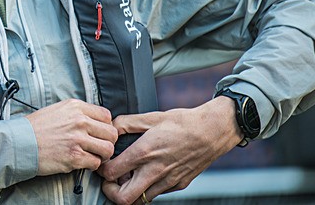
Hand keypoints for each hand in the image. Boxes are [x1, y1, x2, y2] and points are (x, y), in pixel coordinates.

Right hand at [25, 99, 117, 175]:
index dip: (106, 126)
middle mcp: (79, 121)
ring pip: (107, 149)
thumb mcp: (58, 109)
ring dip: (101, 155)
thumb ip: (78, 113)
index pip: (107, 116)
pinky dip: (90, 165)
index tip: (100, 133)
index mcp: (76, 107)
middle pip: (111, 133)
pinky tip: (81, 162)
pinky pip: (95, 163)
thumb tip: (95, 122)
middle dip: (107, 142)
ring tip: (92, 155)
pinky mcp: (74, 157)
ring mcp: (78, 139)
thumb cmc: (36, 127)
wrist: (20, 142)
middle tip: (98, 147)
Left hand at [99, 97, 241, 204]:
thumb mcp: (151, 117)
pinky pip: (157, 194)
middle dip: (111, 191)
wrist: (212, 131)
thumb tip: (111, 127)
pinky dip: (147, 188)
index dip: (102, 171)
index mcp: (144, 152)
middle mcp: (155, 170)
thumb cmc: (183, 122)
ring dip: (130, 191)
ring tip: (129, 177)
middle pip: (123, 198)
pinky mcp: (178, 185)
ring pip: (140, 200)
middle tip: (109, 181)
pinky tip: (147, 174)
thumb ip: (127, 123)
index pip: (112, 172)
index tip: (103, 165)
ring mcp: (168, 181)